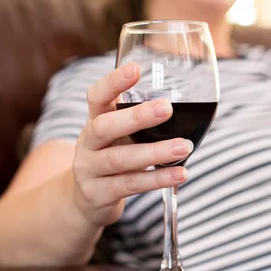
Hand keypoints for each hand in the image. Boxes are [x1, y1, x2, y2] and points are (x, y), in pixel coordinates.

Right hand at [72, 62, 193, 226]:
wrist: (84, 201)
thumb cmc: (112, 157)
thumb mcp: (118, 136)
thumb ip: (139, 122)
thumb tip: (186, 106)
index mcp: (94, 121)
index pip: (97, 97)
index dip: (113, 82)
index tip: (135, 68)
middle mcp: (88, 144)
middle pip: (105, 126)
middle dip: (137, 116)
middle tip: (167, 108)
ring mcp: (90, 170)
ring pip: (120, 159)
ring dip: (155, 153)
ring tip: (184, 147)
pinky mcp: (99, 194)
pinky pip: (130, 185)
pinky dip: (157, 180)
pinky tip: (180, 174)